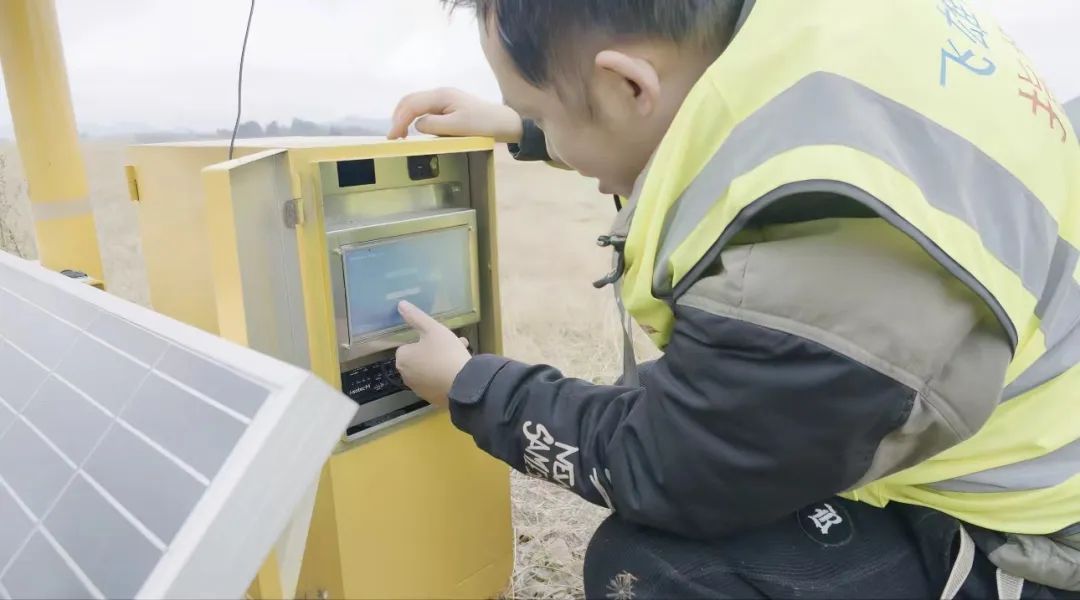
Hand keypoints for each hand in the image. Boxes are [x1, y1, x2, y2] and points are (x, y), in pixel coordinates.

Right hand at [388, 87, 522, 142]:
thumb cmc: (483, 125)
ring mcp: (444, 99)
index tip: (392, 138)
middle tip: (394, 138)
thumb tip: (417, 126)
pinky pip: (425, 109)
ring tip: (401, 135)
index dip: (399, 121)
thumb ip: (433, 125)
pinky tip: (415, 129)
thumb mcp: (457, 127)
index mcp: (441, 96)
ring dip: (405, 117)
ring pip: (416, 104)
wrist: (505, 122)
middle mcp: (440, 93)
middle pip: (410, 101)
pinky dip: (415, 118)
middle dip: (398, 117)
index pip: (411, 105)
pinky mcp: (449, 106)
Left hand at [394, 301, 471, 407]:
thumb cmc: (445, 353)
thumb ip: (416, 317)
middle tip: (454, 344)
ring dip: (441, 361)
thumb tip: (400, 304)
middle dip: (435, 350)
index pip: (408, 345)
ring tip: (461, 355)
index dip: (424, 340)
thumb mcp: (432, 329)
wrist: (463, 384)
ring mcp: (419, 389)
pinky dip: (445, 376)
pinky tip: (460, 371)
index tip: (439, 337)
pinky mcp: (432, 398)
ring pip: (429, 369)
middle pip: (420, 357)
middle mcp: (406, 375)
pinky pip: (437, 382)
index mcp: (403, 358)